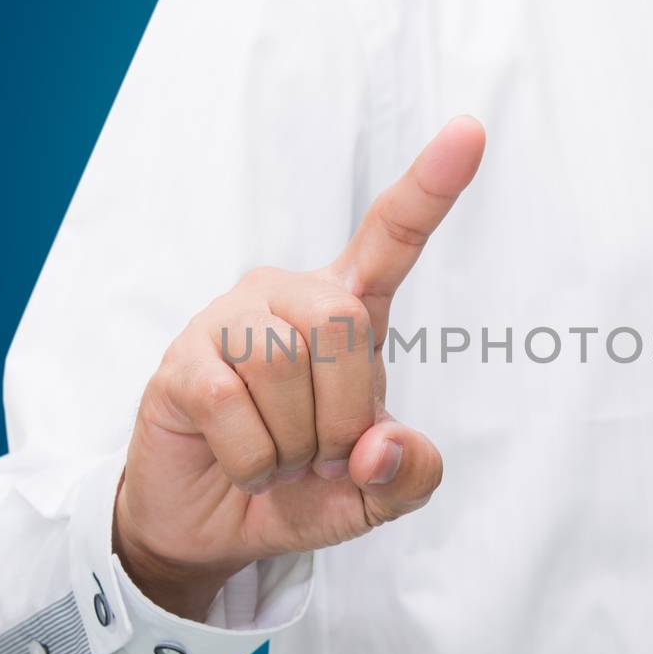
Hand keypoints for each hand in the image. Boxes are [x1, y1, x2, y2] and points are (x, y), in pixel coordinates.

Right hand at [115, 117, 485, 619]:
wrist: (213, 522)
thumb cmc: (300, 484)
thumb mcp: (373, 493)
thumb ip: (406, 473)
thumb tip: (377, 447)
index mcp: (345, 308)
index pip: (392, 235)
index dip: (431, 186)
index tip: (470, 131)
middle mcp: (286, 296)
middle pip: (340, 324)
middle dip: (344, 413)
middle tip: (325, 456)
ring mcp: (228, 320)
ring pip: (281, 364)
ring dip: (294, 444)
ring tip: (279, 459)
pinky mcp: (182, 361)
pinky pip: (231, 405)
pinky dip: (254, 461)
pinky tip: (246, 466)